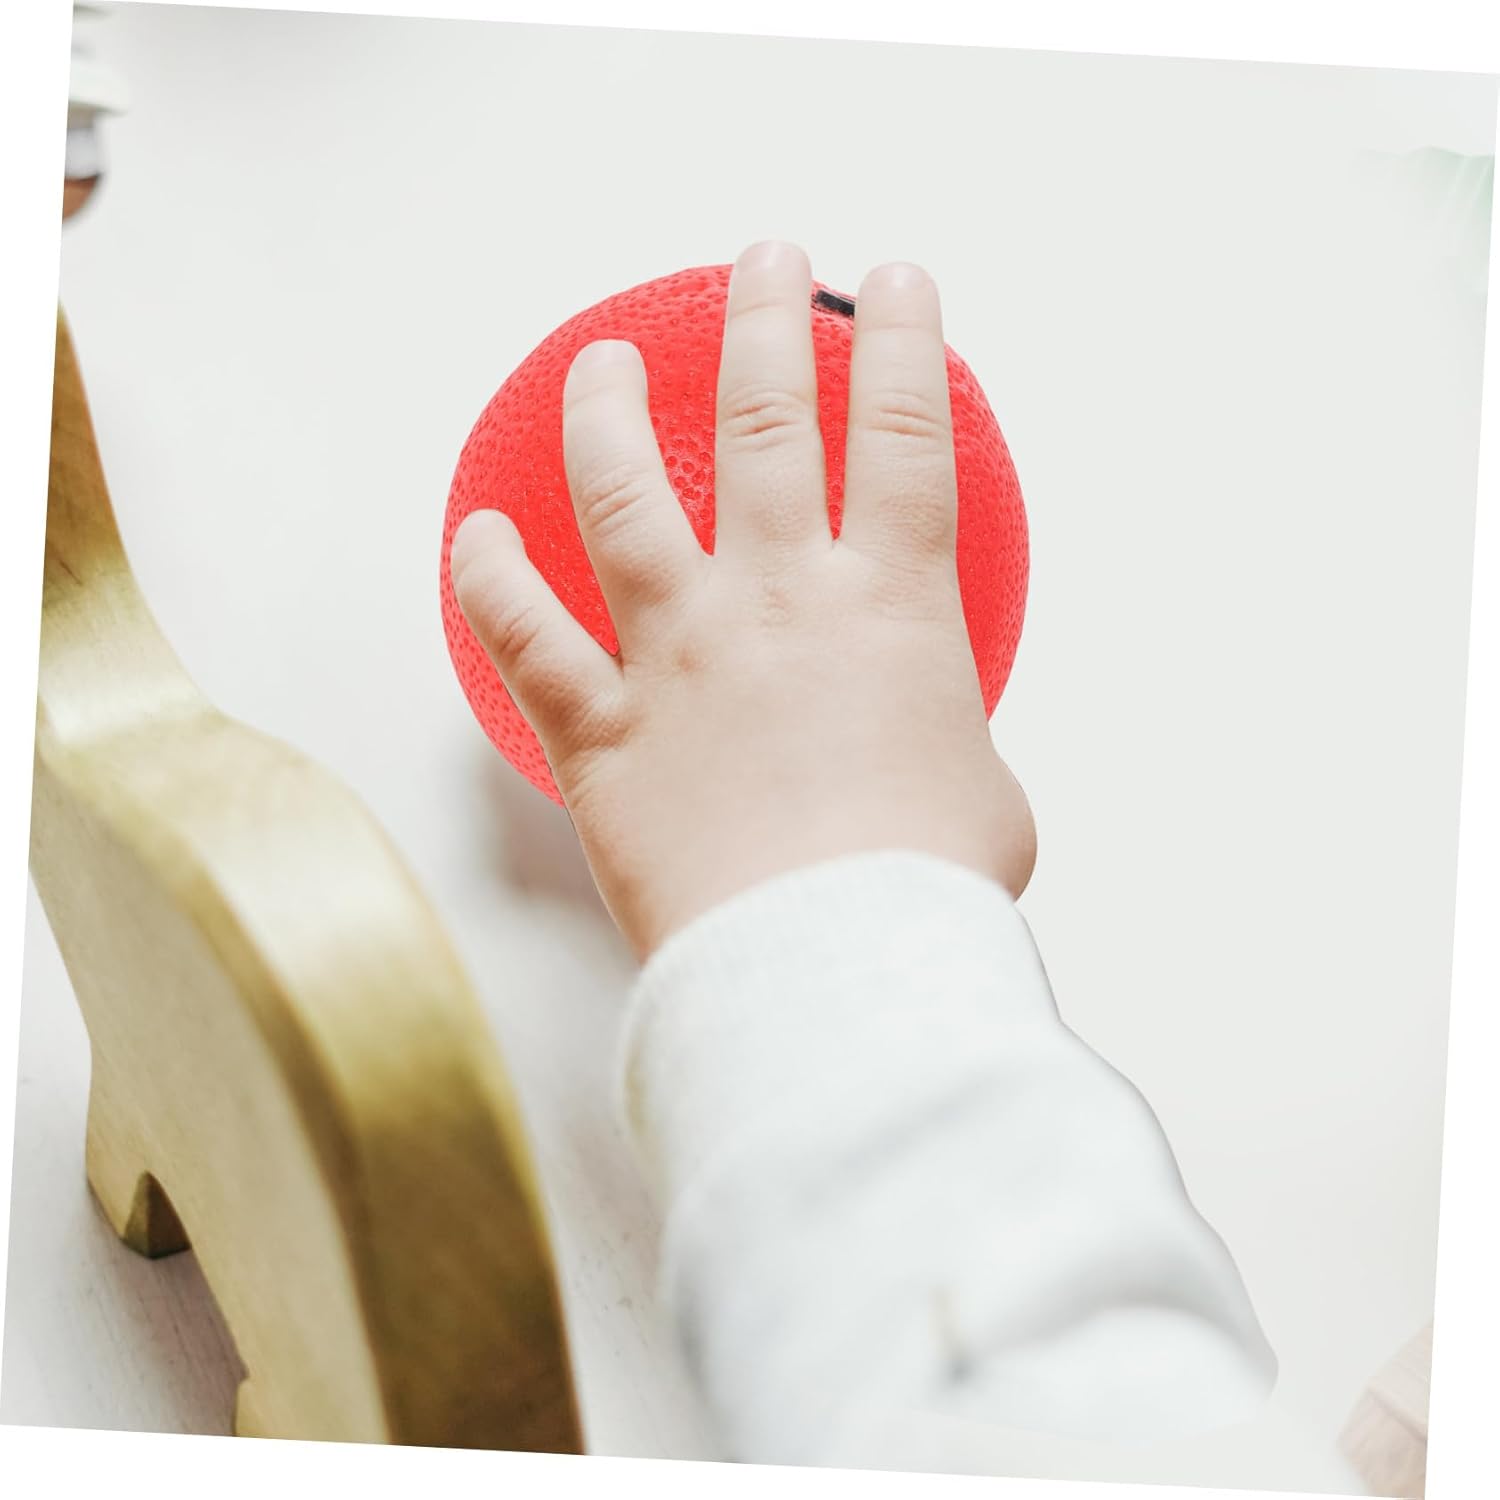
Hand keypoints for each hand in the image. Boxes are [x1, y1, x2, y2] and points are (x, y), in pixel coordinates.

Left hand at [452, 240, 1035, 959]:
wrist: (830, 973)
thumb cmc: (921, 894)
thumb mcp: (982, 791)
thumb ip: (943, 735)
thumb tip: (925, 743)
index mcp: (891, 606)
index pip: (904, 434)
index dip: (902, 342)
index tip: (890, 284)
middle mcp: (778, 602)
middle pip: (766, 420)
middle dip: (764, 322)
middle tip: (761, 264)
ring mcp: (680, 657)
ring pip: (626, 493)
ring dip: (609, 409)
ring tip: (605, 361)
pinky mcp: (601, 733)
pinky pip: (525, 635)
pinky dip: (490, 580)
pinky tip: (476, 536)